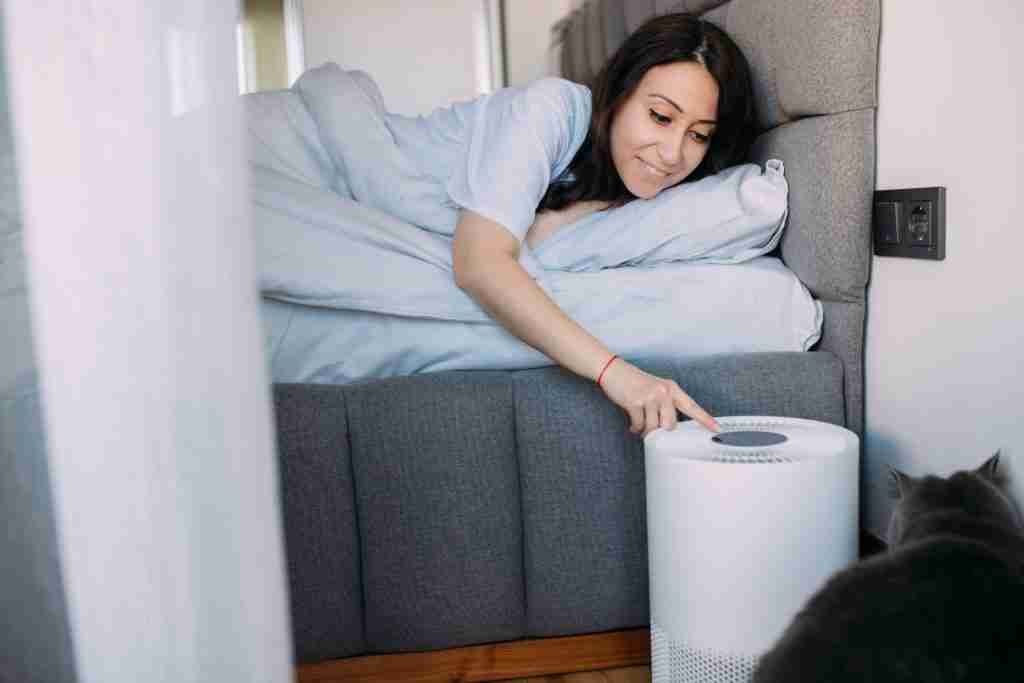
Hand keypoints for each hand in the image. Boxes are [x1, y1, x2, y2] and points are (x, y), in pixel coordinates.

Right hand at [599, 358, 720, 436]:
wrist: (614, 371)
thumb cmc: (636, 383)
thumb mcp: (656, 389)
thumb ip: (665, 405)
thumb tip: (667, 428)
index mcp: (672, 389)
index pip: (692, 406)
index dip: (705, 419)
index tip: (717, 428)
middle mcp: (663, 392)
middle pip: (670, 424)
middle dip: (660, 431)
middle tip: (652, 429)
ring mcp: (649, 396)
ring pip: (653, 427)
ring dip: (645, 431)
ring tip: (640, 425)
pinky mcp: (635, 402)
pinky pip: (639, 425)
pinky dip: (635, 428)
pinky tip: (632, 424)